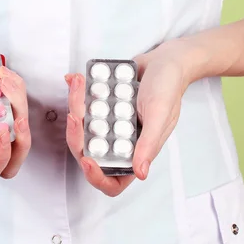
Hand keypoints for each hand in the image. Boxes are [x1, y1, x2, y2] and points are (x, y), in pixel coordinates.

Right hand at [0, 38, 30, 183]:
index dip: (0, 158)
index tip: (0, 131)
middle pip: (12, 156)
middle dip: (21, 139)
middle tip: (18, 116)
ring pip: (19, 127)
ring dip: (18, 104)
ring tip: (2, 81)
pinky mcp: (0, 105)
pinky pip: (18, 104)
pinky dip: (16, 89)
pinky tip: (2, 74)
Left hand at [65, 41, 194, 196]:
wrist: (165, 61)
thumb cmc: (169, 88)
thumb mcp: (159, 115)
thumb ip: (148, 144)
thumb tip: (140, 173)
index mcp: (135, 153)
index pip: (112, 181)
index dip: (96, 177)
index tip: (88, 159)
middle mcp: (119, 143)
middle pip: (88, 152)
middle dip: (77, 134)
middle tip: (76, 113)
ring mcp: (108, 125)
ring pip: (81, 128)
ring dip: (75, 107)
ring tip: (77, 86)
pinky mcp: (101, 108)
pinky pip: (83, 107)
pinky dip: (77, 93)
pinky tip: (74, 79)